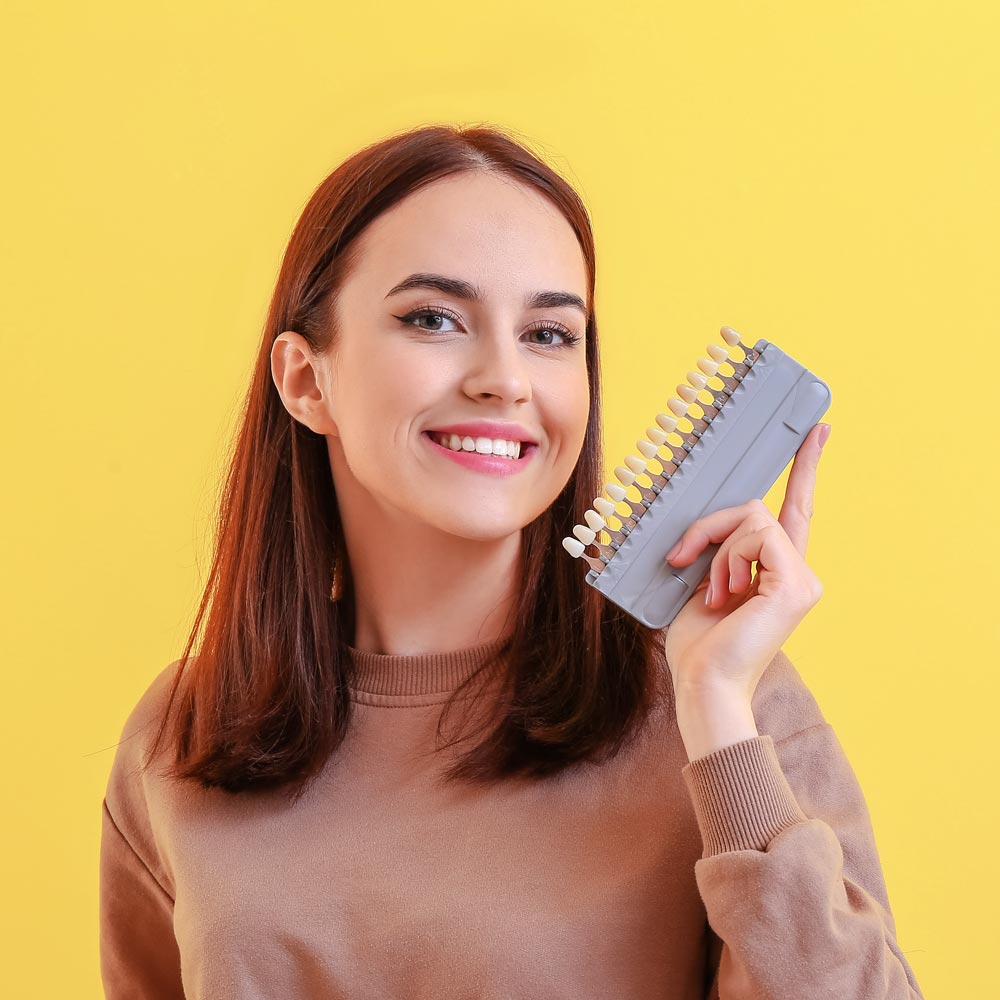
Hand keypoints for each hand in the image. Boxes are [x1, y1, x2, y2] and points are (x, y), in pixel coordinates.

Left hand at [662, 422, 830, 701]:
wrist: (703, 683)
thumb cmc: (697, 643)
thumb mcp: (700, 580)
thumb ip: (713, 546)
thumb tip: (698, 519)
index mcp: (777, 570)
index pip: (795, 508)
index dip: (805, 468)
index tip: (817, 430)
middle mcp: (797, 571)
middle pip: (756, 508)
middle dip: (710, 525)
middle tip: (681, 558)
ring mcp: (801, 578)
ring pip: (752, 518)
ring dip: (715, 548)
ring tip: (711, 592)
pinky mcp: (795, 584)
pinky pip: (758, 536)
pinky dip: (728, 558)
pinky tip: (724, 593)